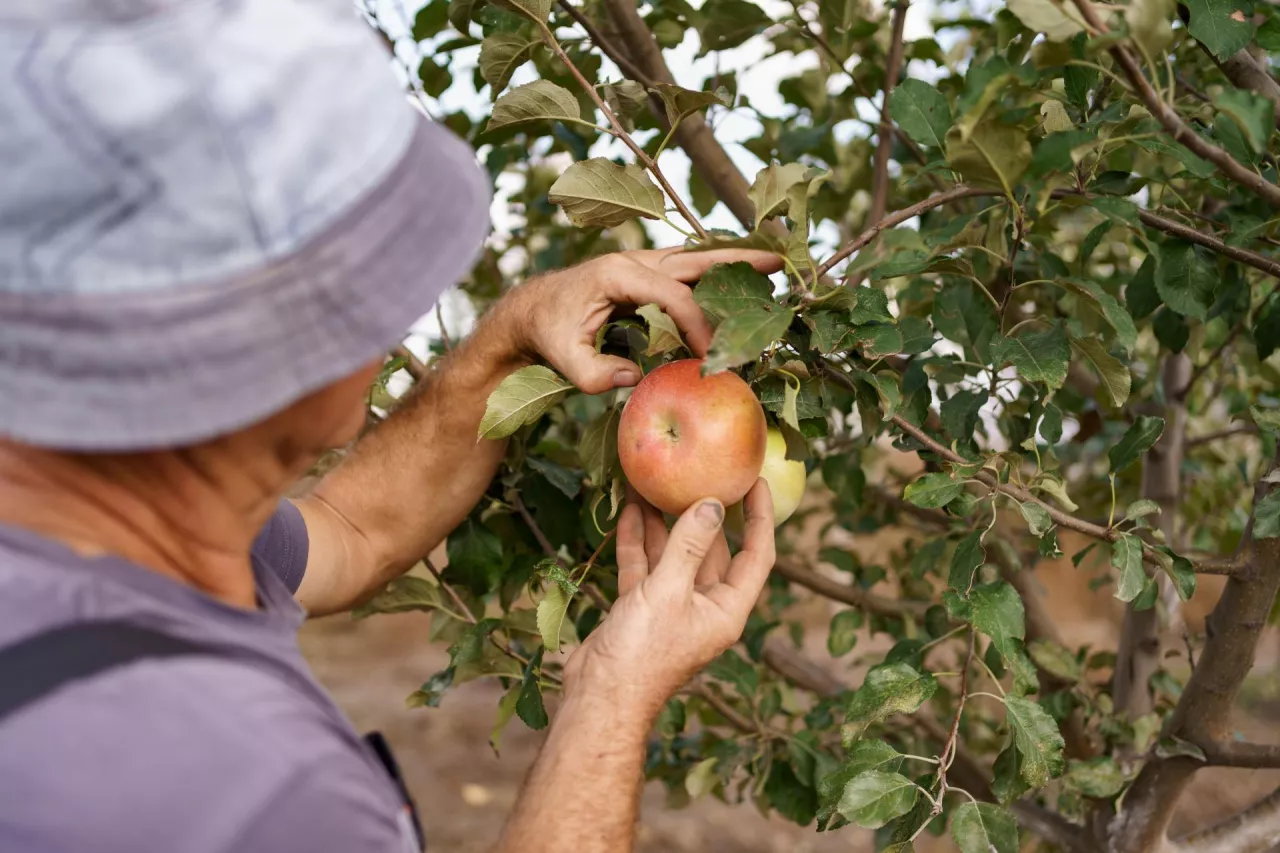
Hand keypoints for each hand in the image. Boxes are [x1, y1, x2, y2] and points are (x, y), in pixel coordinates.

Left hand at [512, 248, 782, 393]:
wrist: (531, 312)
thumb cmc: (547, 334)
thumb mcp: (563, 360)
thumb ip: (595, 373)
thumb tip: (636, 377)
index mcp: (617, 275)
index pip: (672, 295)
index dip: (697, 324)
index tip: (711, 357)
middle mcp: (634, 262)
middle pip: (695, 259)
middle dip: (737, 262)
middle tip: (778, 261)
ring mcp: (641, 265)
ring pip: (695, 260)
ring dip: (732, 262)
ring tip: (772, 263)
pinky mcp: (645, 276)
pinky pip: (686, 271)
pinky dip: (714, 273)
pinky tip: (739, 279)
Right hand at [563, 480, 775, 719]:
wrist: (599, 697)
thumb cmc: (642, 653)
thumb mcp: (669, 592)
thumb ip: (689, 546)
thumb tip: (712, 504)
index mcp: (726, 609)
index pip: (756, 555)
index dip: (759, 518)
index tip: (755, 481)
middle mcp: (704, 606)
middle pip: (712, 550)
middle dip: (703, 513)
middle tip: (700, 473)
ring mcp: (671, 607)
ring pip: (674, 554)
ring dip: (664, 523)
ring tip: (655, 484)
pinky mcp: (641, 607)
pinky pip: (645, 566)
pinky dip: (638, 541)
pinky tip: (630, 511)